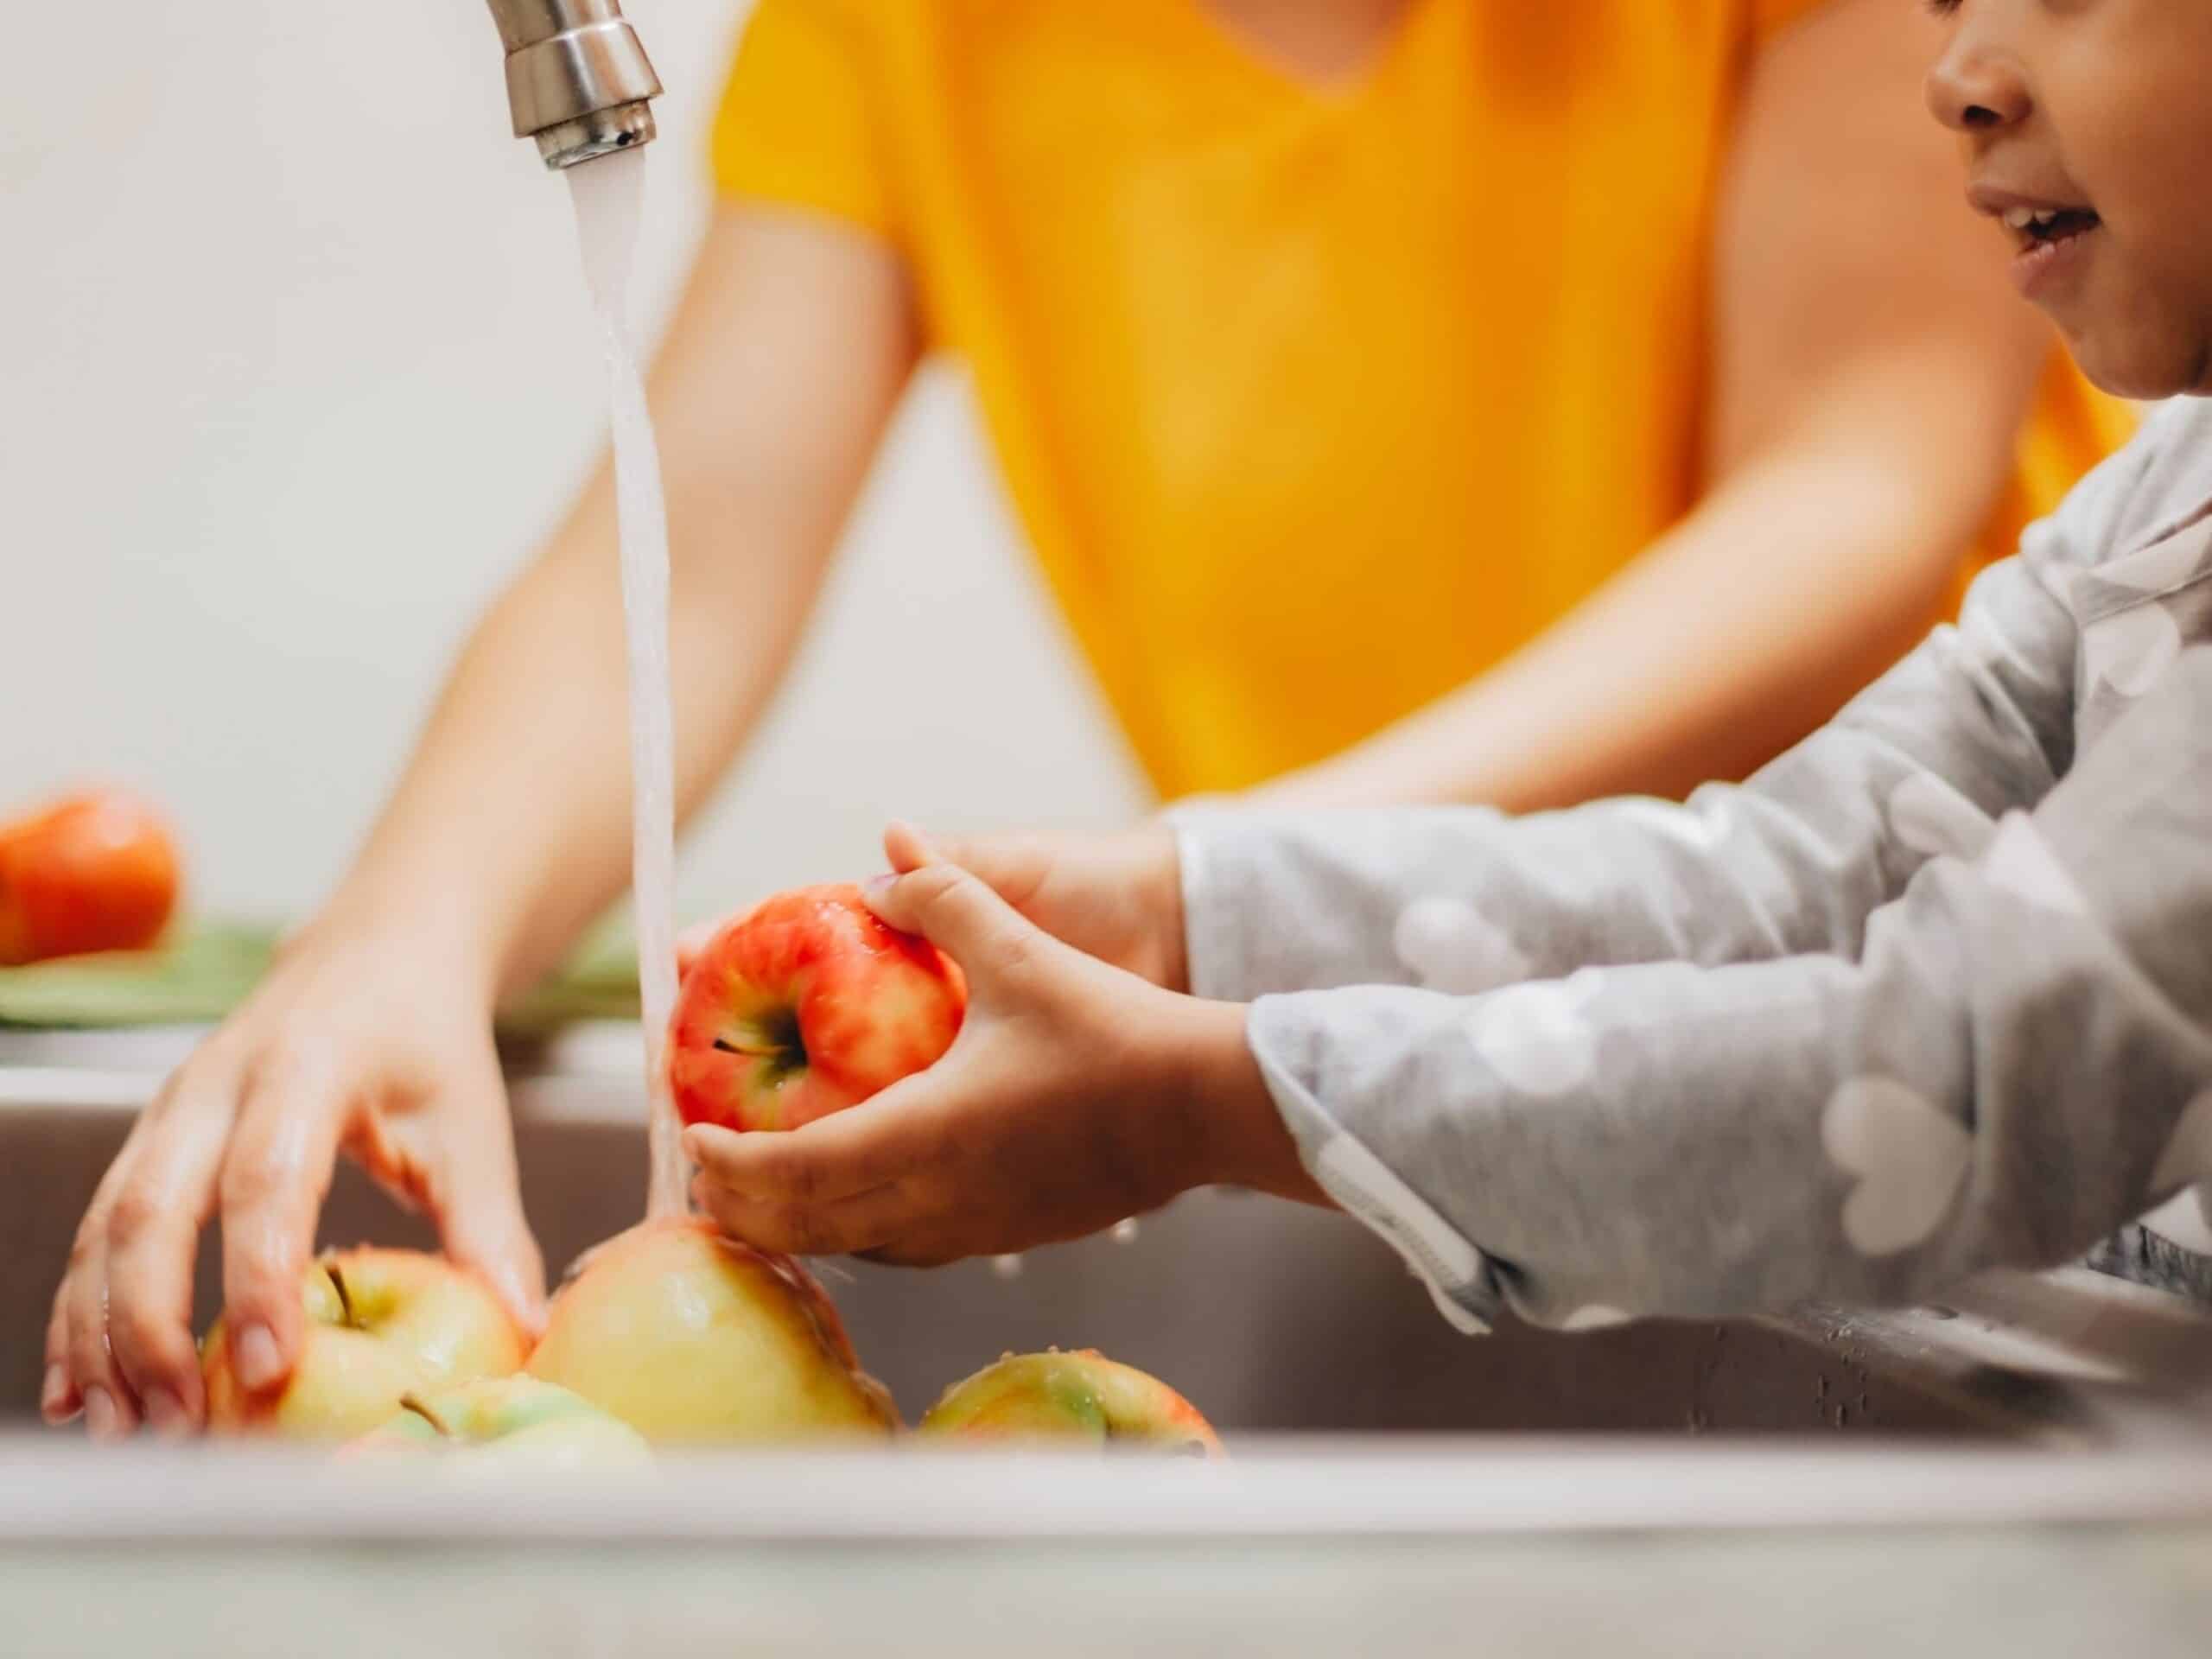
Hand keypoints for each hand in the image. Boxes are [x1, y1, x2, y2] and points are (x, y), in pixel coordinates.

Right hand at [43, 917, 544, 1438]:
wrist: (378, 955)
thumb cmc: (427, 1044)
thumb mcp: (471, 1122)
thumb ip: (489, 1226)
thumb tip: (525, 1329)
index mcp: (307, 1066)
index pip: (268, 1179)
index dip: (260, 1277)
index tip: (268, 1368)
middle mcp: (215, 1085)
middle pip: (152, 1209)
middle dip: (151, 1326)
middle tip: (179, 1424)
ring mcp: (168, 1113)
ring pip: (104, 1228)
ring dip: (103, 1336)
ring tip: (126, 1432)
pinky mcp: (146, 1144)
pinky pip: (94, 1234)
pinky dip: (82, 1316)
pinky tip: (84, 1394)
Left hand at [685, 833, 1318, 1266]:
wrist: (1204, 1107)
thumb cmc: (1111, 1030)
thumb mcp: (1021, 952)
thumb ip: (944, 898)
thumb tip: (884, 853)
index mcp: (920, 1135)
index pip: (787, 1172)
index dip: (725, 1162)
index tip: (691, 1135)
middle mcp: (933, 1199)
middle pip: (801, 1228)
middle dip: (739, 1202)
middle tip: (704, 1162)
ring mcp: (970, 1231)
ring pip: (849, 1247)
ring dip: (794, 1221)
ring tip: (758, 1184)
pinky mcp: (1004, 1238)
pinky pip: (899, 1249)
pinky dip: (851, 1229)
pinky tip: (854, 1195)